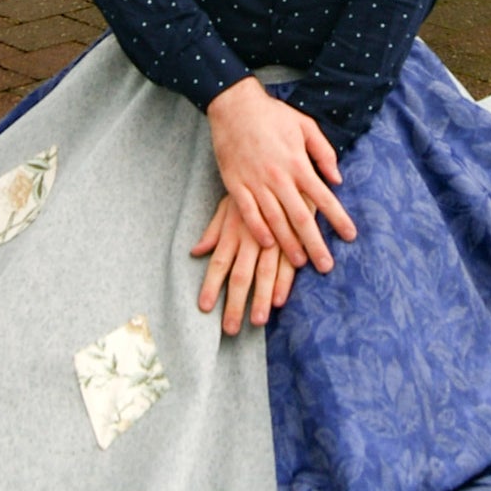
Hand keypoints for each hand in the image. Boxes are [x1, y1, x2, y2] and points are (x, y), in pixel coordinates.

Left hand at [192, 194, 297, 333]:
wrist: (282, 161)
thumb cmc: (252, 184)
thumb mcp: (229, 203)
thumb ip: (214, 229)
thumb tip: (196, 251)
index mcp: (233, 230)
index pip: (218, 263)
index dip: (211, 286)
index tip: (204, 308)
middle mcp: (250, 237)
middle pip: (240, 275)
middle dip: (235, 304)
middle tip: (230, 329)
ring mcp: (273, 237)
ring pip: (264, 274)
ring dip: (261, 299)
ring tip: (257, 322)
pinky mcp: (294, 235)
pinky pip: (288, 262)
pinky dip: (284, 281)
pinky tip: (280, 299)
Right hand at [204, 76, 354, 274]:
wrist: (234, 106)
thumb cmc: (273, 115)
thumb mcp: (305, 126)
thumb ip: (323, 152)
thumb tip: (337, 179)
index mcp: (298, 164)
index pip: (324, 197)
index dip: (339, 219)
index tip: (350, 237)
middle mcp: (279, 177)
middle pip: (301, 217)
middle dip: (315, 244)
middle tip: (326, 266)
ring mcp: (256, 182)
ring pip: (275, 220)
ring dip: (288, 244)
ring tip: (300, 263)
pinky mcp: (235, 185)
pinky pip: (248, 213)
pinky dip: (258, 230)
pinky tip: (268, 245)